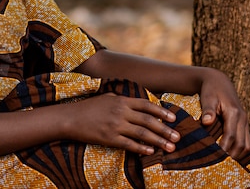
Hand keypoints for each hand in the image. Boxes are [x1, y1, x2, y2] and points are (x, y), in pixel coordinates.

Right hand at [65, 93, 179, 155]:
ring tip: (170, 147)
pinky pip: (129, 144)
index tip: (173, 118)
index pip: (146, 105)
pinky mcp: (110, 138)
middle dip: (165, 129)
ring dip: (158, 141)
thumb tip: (139, 104)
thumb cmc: (90, 107)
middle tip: (178, 137)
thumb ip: (123, 100)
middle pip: (148, 121)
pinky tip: (151, 152)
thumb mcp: (107, 98)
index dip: (161, 111)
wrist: (71, 117)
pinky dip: (141, 148)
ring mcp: (115, 125)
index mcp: (121, 100)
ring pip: (142, 133)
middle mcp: (121, 111)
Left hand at [199, 67, 249, 159]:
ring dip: (237, 153)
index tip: (214, 156)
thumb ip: (208, 110)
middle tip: (218, 162)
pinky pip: (246, 139)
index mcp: (234, 112)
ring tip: (224, 160)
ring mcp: (244, 120)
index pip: (230, 136)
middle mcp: (242, 118)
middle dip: (231, 154)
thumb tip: (206, 122)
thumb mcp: (207, 97)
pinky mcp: (243, 122)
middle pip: (241, 143)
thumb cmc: (210, 89)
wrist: (218, 80)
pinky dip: (240, 148)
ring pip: (246, 144)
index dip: (223, 148)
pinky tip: (230, 152)